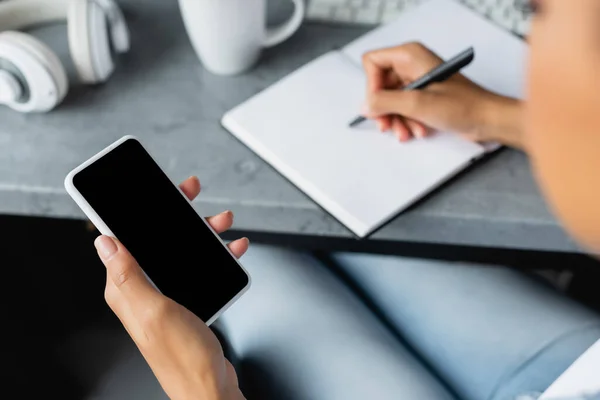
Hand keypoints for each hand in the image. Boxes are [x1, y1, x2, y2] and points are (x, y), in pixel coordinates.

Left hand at [94, 176, 246, 399]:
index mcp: (127, 289)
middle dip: (176, 215)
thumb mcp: (154, 311)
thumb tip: (104, 242)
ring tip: (221, 222)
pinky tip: (232, 250)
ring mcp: (165, 295)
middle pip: (155, 240)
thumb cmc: (183, 357)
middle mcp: (143, 290)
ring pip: (180, 250)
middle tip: (192, 194)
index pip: (123, 240)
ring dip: (201, 233)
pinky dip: (215, 255)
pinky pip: (198, 268)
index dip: (135, 212)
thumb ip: (129, 275)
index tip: (153, 191)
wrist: (210, 386)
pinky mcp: (185, 302)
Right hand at [362, 42, 523, 146]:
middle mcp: (412, 65)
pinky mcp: (423, 96)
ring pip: (390, 100)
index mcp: (410, 55)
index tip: (377, 103)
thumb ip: (385, 102)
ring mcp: (417, 81)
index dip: (371, 85)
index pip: (373, 62)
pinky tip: (417, 130)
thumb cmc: (464, 105)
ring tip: (406, 132)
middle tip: (386, 125)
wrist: (487, 119)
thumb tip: (365, 105)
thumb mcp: (417, 104)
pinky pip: (403, 108)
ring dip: (396, 119)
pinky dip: (407, 121)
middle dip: (384, 108)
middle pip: (380, 85)